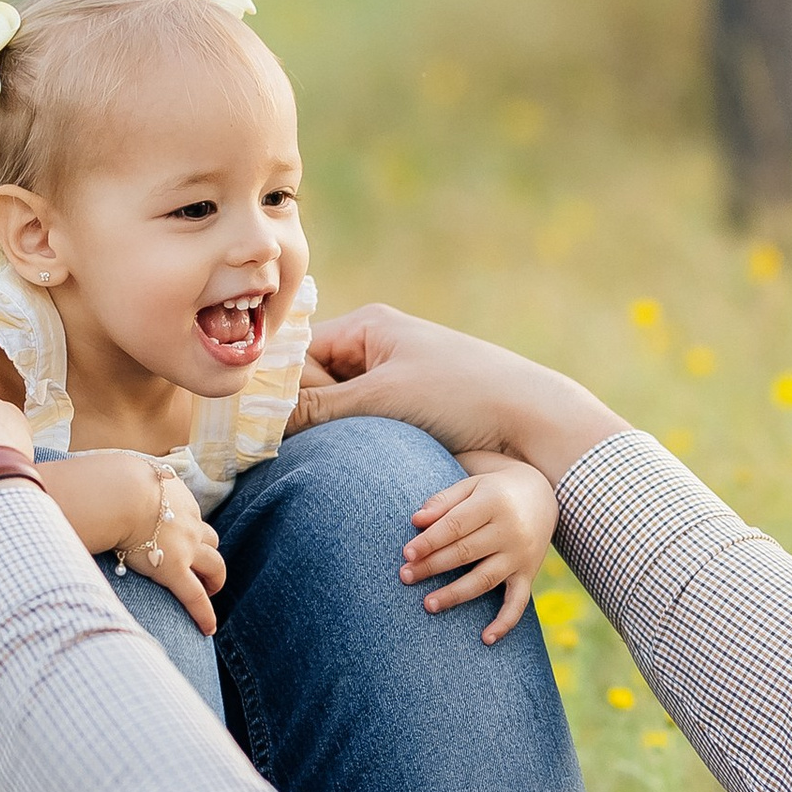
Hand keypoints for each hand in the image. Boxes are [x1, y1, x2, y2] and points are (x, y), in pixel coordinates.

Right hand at [39, 453, 226, 639]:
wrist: (117, 492)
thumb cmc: (110, 482)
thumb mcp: (121, 474)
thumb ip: (118, 482)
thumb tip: (96, 480)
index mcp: (174, 498)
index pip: (186, 515)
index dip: (186, 529)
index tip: (180, 538)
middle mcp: (187, 522)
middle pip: (209, 539)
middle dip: (207, 552)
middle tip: (203, 569)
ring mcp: (185, 547)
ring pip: (214, 565)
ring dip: (214, 577)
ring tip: (209, 591)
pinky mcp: (174, 570)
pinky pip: (196, 596)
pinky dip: (205, 613)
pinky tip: (208, 628)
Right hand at [294, 305, 627, 486]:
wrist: (531, 421)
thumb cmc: (460, 395)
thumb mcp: (382, 400)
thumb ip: (319, 409)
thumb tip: (260, 421)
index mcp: (368, 327)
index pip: (300, 354)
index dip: (281, 389)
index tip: (262, 427)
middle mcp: (378, 346)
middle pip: (315, 381)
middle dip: (302, 413)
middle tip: (285, 449)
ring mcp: (395, 378)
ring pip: (339, 408)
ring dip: (329, 433)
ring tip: (318, 459)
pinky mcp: (412, 409)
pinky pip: (365, 425)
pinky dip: (355, 443)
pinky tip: (349, 465)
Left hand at [399, 455, 557, 641]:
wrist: (541, 496)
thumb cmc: (494, 492)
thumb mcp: (471, 486)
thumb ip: (443, 501)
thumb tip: (416, 520)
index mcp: (493, 503)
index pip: (455, 525)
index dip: (430, 541)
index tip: (407, 554)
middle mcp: (510, 530)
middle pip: (465, 552)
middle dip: (433, 566)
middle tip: (405, 577)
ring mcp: (520, 555)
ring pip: (484, 579)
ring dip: (455, 594)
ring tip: (428, 604)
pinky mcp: (528, 574)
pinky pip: (518, 602)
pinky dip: (505, 622)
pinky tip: (486, 639)